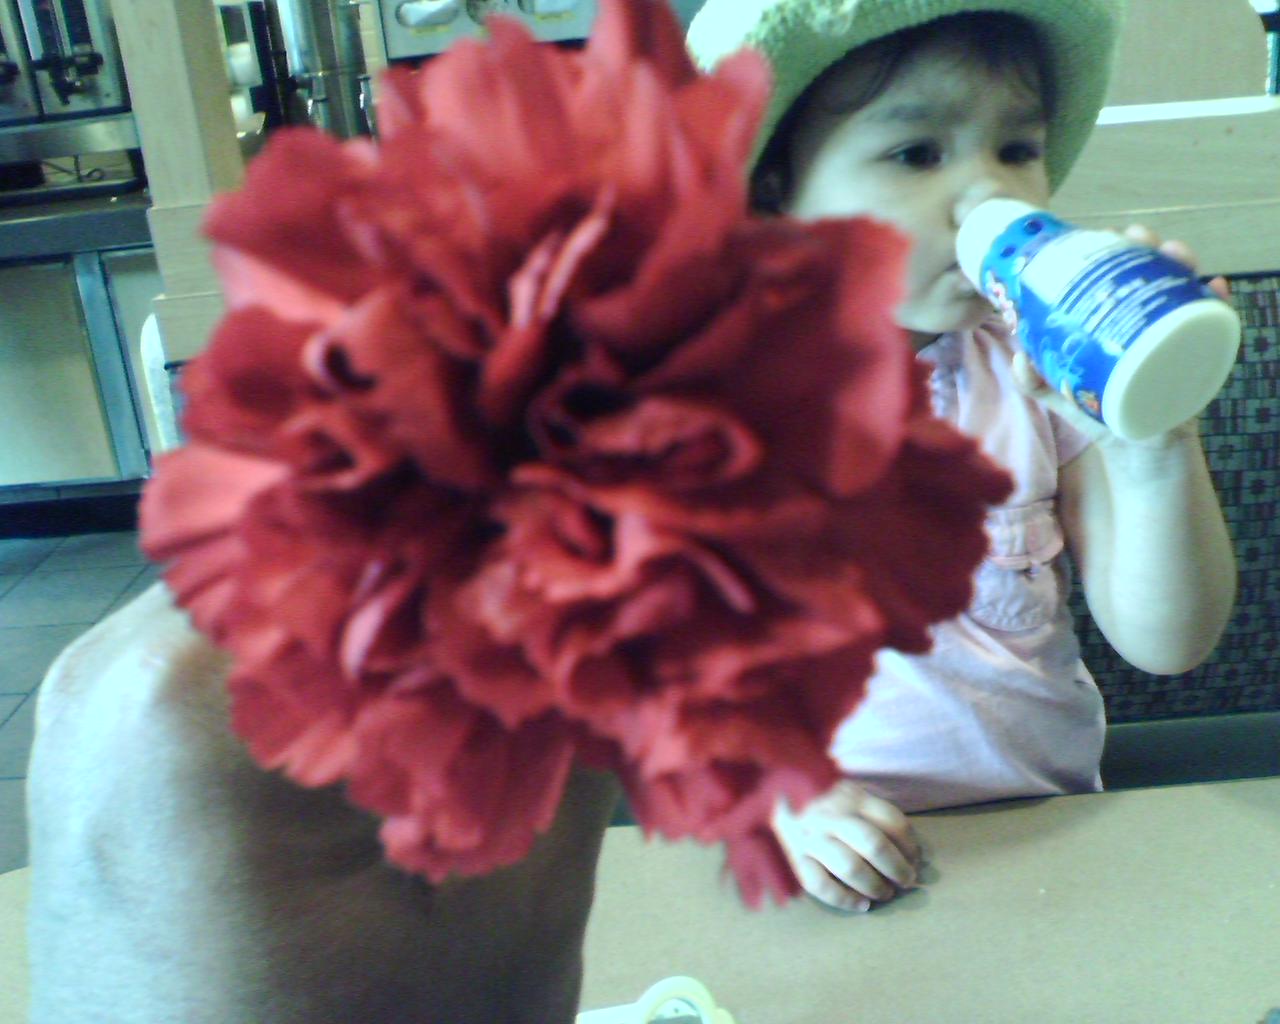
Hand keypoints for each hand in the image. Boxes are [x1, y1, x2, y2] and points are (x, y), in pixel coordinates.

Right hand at [771, 778, 921, 912]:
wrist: (772, 789)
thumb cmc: (823, 799)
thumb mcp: (850, 793)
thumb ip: (874, 814)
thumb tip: (912, 853)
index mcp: (851, 797)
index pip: (892, 822)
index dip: (911, 846)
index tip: (916, 861)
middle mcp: (832, 815)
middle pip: (873, 844)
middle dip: (897, 868)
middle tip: (906, 881)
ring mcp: (812, 836)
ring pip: (849, 866)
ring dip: (874, 885)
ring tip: (885, 894)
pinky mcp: (795, 857)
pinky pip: (820, 884)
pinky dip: (844, 899)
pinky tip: (861, 905)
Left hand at [1011, 224, 1226, 445]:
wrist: (1137, 452)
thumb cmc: (1100, 413)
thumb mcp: (1060, 394)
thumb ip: (1034, 379)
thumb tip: (1019, 356)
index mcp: (1113, 318)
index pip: (1115, 273)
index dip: (1112, 250)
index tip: (1105, 236)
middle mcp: (1145, 319)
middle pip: (1151, 271)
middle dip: (1147, 247)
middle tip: (1138, 239)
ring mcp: (1172, 333)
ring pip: (1183, 288)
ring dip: (1182, 264)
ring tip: (1174, 255)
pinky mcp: (1197, 355)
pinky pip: (1214, 324)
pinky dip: (1217, 303)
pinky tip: (1214, 288)